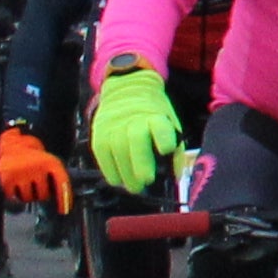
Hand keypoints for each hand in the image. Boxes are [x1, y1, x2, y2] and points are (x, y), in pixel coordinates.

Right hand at [0, 128, 70, 211]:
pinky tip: (15, 187)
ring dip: (27, 196)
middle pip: (43, 195)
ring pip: (28, 198)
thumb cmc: (35, 159)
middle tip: (36, 186)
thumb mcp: (50, 163)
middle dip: (41, 195)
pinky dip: (13, 196)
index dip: (64, 199)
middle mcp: (38, 167)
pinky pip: (12, 197)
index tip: (64, 211)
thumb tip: (61, 203)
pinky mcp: (7, 178)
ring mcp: (22, 173)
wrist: (13, 145)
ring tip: (26, 184)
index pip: (62, 183)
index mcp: (52, 163)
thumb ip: (56, 180)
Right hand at [86, 63, 183, 199]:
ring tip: (133, 188)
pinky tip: (117, 181)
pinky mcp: (99, 132)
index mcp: (155, 115)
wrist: (128, 90)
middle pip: (134, 140)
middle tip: (146, 181)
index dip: (162, 136)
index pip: (159, 124)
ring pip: (116, 148)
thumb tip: (178, 177)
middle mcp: (133, 118)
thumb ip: (176, 149)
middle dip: (140, 162)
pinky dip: (109, 169)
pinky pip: (101, 153)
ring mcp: (113, 124)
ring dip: (125, 172)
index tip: (166, 149)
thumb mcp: (170, 123)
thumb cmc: (155, 114)